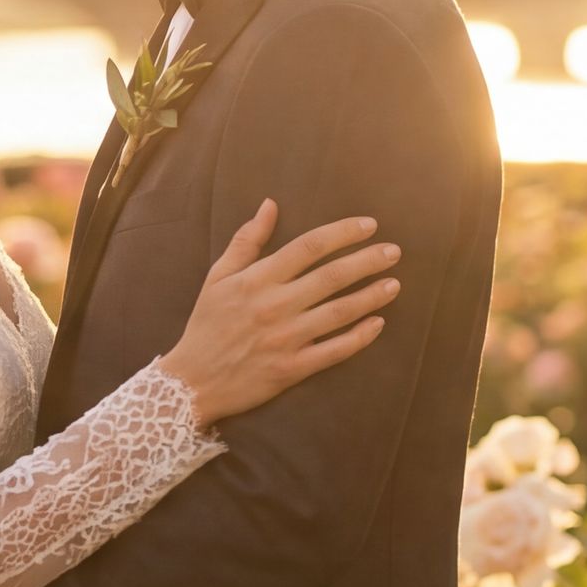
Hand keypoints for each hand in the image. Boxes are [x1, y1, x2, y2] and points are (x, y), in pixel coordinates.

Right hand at [158, 201, 400, 425]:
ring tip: (394, 284)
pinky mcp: (293, 369)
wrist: (192, 382)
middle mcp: (274, 306)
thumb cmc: (207, 325)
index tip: (368, 225)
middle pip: (331, 276)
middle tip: (393, 251)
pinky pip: (335, 351)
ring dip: (371, 296)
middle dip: (367, 261)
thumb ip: (246, 240)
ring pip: (339, 312)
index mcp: (256, 280)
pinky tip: (378, 323)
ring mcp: (286, 339)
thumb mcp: (218, 277)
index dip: (342, 233)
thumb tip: (270, 205)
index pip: (308, 247)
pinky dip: (360, 337)